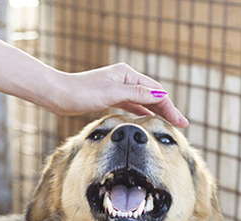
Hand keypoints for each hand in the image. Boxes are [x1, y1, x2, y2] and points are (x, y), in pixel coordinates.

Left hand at [49, 63, 188, 127]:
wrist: (58, 95)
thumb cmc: (82, 93)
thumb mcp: (113, 93)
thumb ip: (137, 94)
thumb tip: (160, 96)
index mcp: (127, 74)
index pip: (156, 91)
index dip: (170, 107)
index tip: (181, 122)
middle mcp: (124, 79)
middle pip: (152, 95)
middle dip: (167, 110)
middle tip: (182, 125)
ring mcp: (117, 88)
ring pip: (143, 100)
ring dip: (156, 111)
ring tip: (169, 123)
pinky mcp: (109, 97)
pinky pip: (132, 104)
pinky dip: (142, 112)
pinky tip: (148, 119)